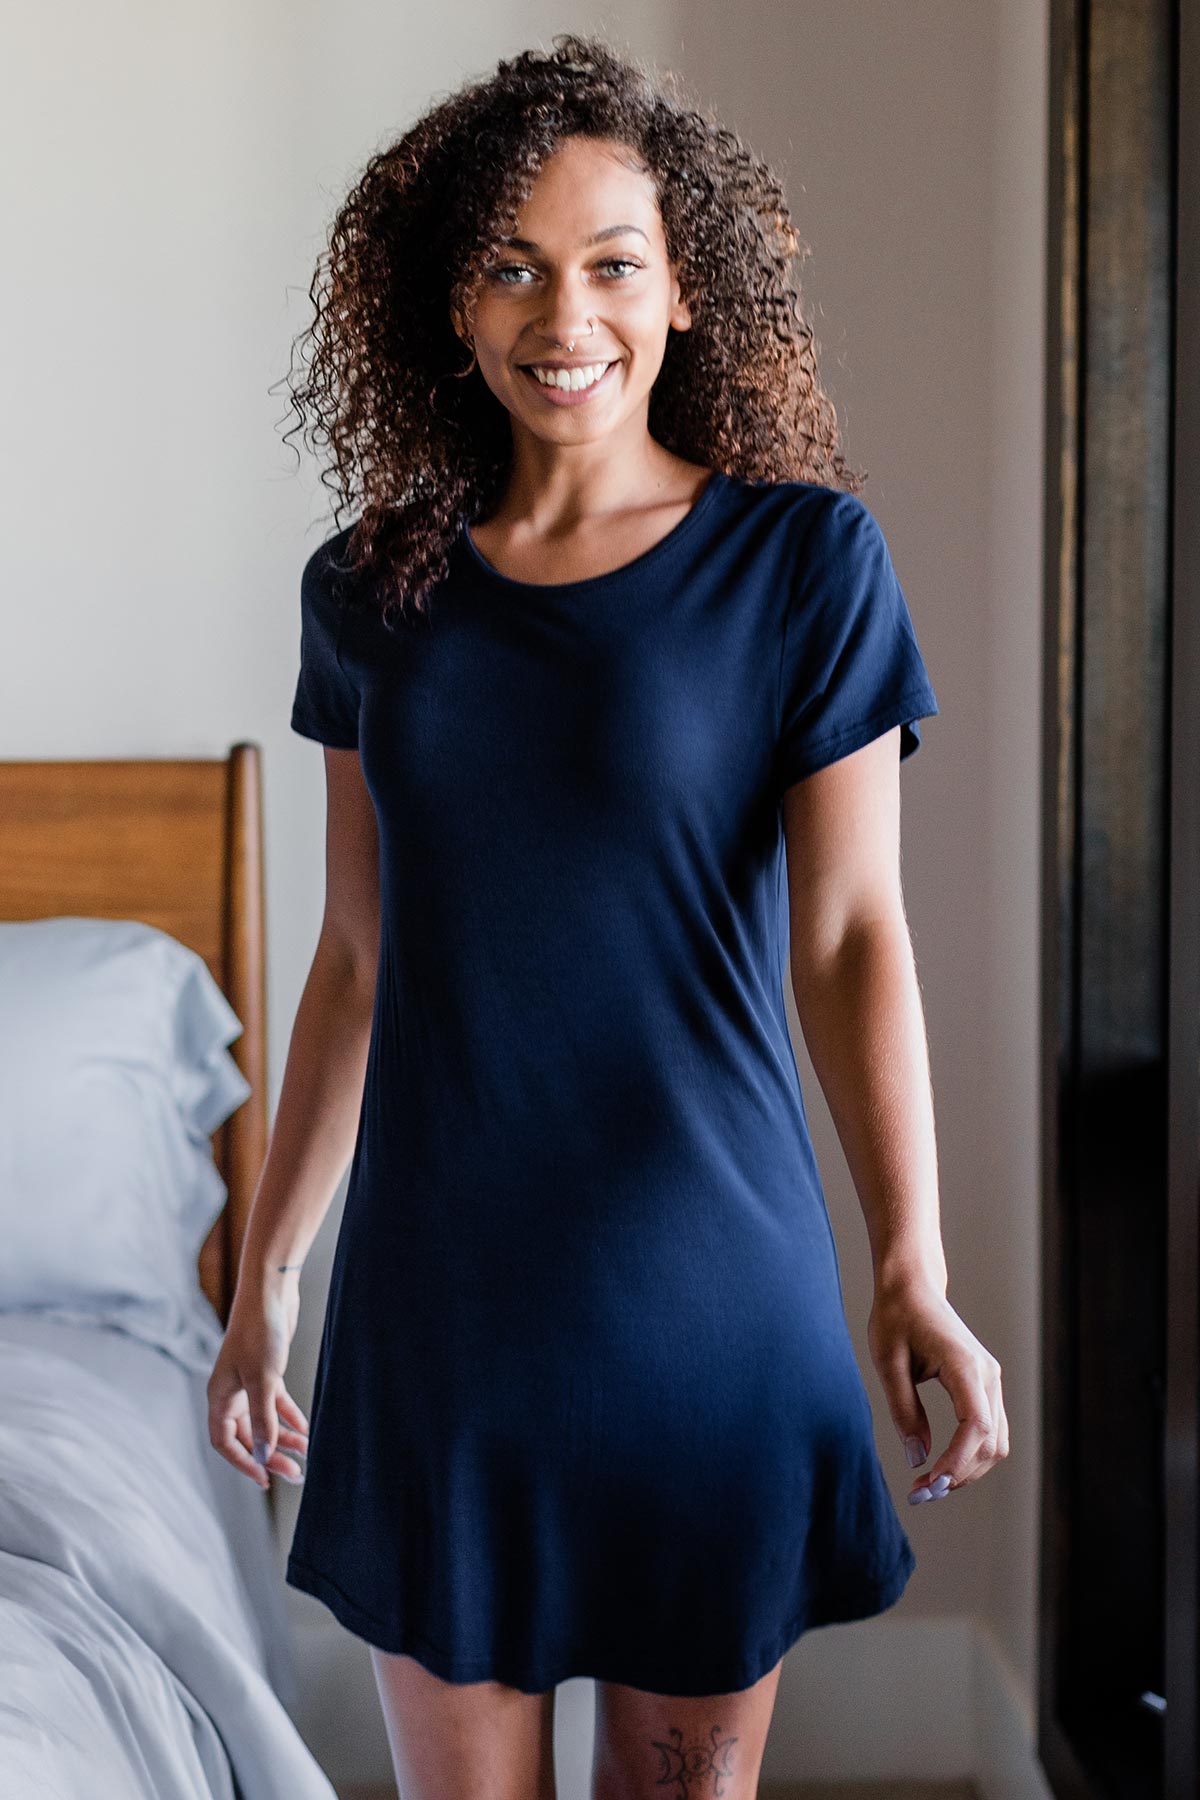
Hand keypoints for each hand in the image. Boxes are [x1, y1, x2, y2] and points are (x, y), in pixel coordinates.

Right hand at [206, 1271, 308, 1490]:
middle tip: (294, 1474)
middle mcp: (231, 1393)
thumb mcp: (263, 1380)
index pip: (225, 1442)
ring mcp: (249, 1383)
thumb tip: (263, 1456)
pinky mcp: (268, 1372)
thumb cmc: (259, 1333)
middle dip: (270, 1456)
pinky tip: (307, 1429)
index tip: (266, 1478)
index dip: (243, 1463)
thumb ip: (262, 1420)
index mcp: (219, 1397)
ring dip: (283, 1439)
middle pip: (247, 1436)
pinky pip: (276, 1404)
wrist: (271, 1292)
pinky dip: (290, 1417)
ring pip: (264, 1421)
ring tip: (306, 1454)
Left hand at [867, 1276, 1007, 1503]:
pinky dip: (970, 1455)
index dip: (958, 1461)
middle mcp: (988, 1375)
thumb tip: (918, 1459)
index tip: (930, 1484)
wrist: (913, 1287)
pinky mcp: (986, 1386)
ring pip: (996, 1442)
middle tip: (920, 1493)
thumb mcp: (887, 1362)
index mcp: (964, 1365)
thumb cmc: (896, 1318)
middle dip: (960, 1474)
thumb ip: (903, 1411)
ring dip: (967, 1469)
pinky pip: (990, 1431)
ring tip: (928, 1484)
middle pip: (991, 1442)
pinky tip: (941, 1466)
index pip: (977, 1425)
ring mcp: (991, 1381)